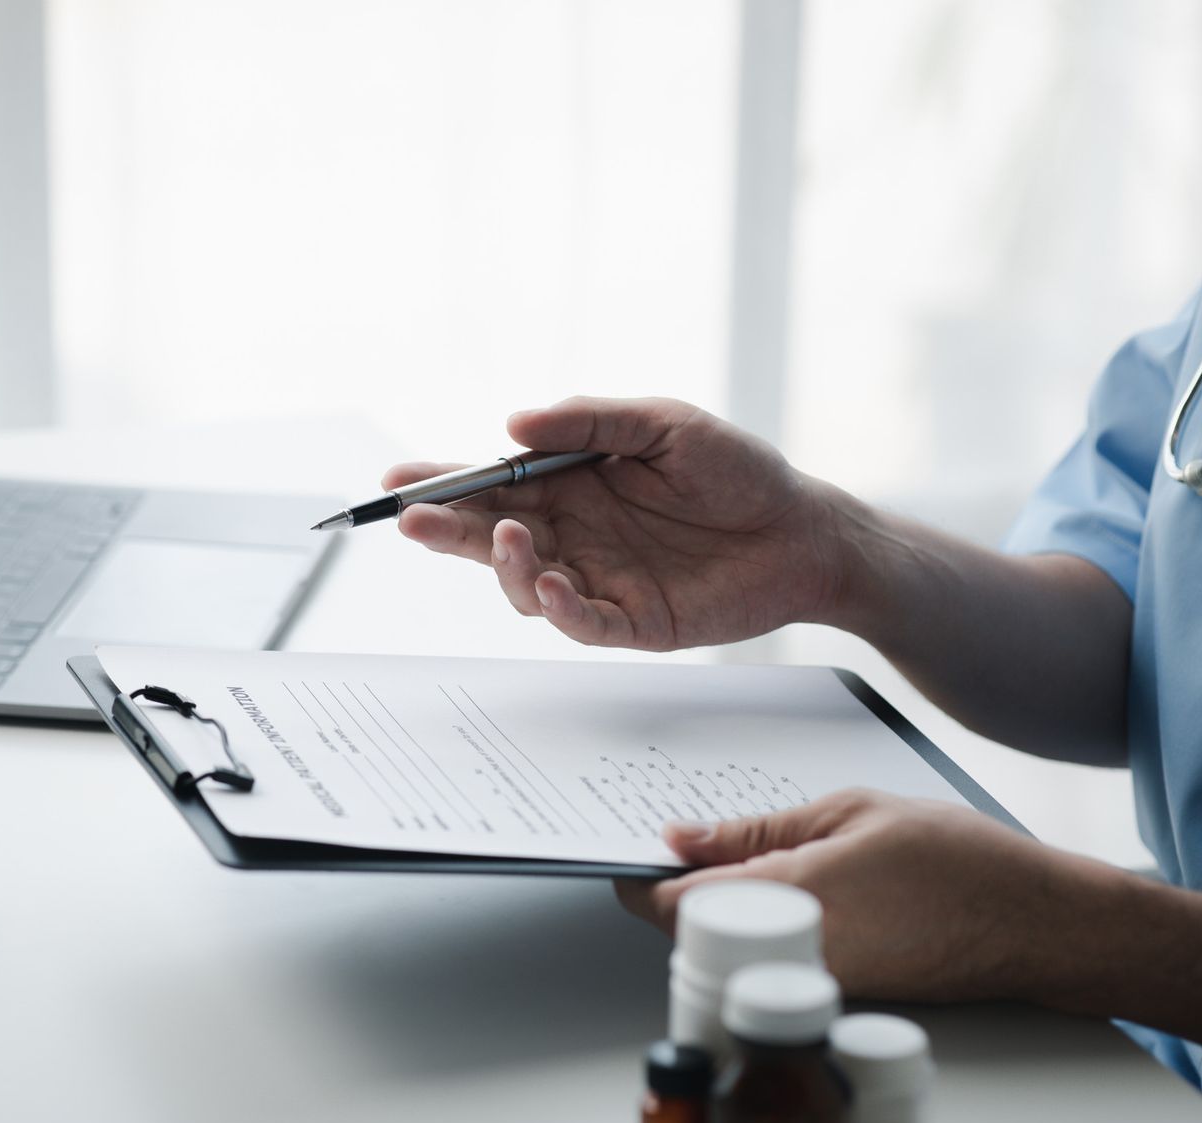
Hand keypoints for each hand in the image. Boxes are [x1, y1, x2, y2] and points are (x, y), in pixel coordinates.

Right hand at [386, 396, 849, 649]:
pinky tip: (549, 584)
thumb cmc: (737, 472)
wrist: (803, 530)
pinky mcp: (631, 621)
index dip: (442, 483)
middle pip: (489, 537)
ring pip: (522, 584)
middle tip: (411, 521)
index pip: (491, 485)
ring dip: (503, 564)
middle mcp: (573, 534)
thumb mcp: (663, 424)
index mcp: (570, 484)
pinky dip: (557, 607)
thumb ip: (590, 422)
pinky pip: (580, 622)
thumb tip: (513, 426)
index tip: (398, 480)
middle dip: (446, 530)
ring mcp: (598, 580)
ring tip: (509, 537)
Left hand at [614, 789, 1102, 1001]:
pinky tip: (788, 897)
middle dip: (676, 898)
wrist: (1037, 925)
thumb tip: (681, 836)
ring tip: (745, 867)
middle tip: (688, 854)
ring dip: (720, 916)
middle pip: (691, 937)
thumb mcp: (849, 813)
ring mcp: (817, 981)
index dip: (637, 883)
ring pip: (731, 954)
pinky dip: (762, 932)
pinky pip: (774, 963)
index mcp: (790, 897)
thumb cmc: (959, 860)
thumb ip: (756, 829)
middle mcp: (796, 952)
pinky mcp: (841, 993)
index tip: (629, 856)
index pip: (670, 908)